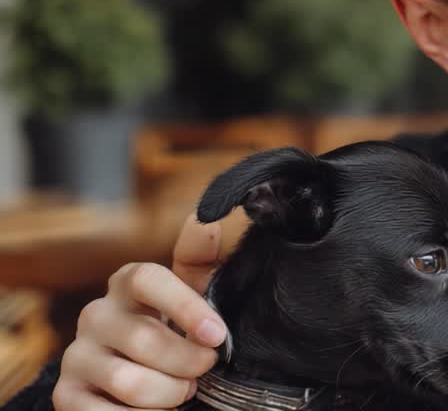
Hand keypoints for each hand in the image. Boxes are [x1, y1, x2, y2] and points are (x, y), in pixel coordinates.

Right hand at [51, 214, 226, 408]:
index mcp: (128, 282)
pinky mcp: (66, 395)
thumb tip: (206, 220)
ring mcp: (77, 355)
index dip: (185, 307)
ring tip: (183, 391)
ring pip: (129, 381)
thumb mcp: (195, 292)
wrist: (143, 375)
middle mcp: (96, 314)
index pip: (148, 280)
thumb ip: (202, 260)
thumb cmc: (176, 326)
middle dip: (188, 362)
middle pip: (144, 340)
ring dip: (169, 394)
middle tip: (205, 369)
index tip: (217, 335)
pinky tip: (156, 410)